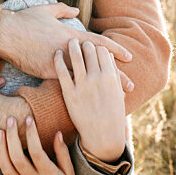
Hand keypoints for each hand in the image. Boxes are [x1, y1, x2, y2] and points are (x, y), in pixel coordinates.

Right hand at [0, 4, 133, 91]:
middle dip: (115, 76)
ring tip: (115, 98)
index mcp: (70, 34)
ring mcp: (58, 62)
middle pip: (97, 65)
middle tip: (131, 85)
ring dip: (100, 88)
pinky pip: (66, 83)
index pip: (98, 43)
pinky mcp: (47, 72)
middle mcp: (68, 49)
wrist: (7, 34)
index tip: (129, 57)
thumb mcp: (45, 10)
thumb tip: (76, 10)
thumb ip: (62, 10)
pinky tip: (88, 101)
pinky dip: (79, 91)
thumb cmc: (25, 20)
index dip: (115, 50)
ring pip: (85, 78)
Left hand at [0, 117, 73, 174]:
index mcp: (48, 173)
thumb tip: (58, 133)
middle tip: (10, 120)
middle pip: (18, 157)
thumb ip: (62, 154)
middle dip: (12, 136)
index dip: (32, 134)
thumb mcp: (68, 171)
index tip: (29, 119)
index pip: (37, 151)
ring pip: (7, 167)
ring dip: (0, 148)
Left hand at [54, 40, 125, 161]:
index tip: (93, 45)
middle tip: (80, 41)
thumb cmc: (113, 114)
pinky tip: (57, 53)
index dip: (97, 46)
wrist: (102, 135)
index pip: (103, 50)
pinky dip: (58, 60)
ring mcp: (82, 85)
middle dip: (85, 44)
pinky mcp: (69, 93)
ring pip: (76, 57)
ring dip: (72, 46)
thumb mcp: (118, 92)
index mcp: (111, 76)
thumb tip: (109, 56)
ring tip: (69, 41)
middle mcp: (97, 78)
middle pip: (89, 50)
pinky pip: (62, 71)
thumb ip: (115, 73)